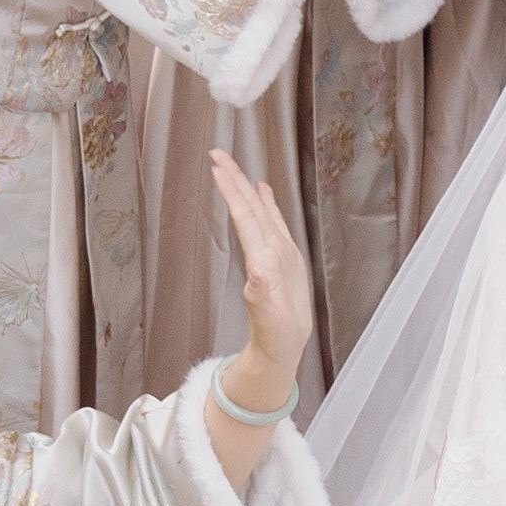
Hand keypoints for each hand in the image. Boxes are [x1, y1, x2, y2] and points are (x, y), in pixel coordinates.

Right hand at [204, 144, 311, 418]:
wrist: (288, 351)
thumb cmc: (277, 339)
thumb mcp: (269, 325)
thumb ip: (262, 299)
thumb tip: (256, 275)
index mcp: (273, 264)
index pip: (250, 220)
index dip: (233, 193)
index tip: (218, 169)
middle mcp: (279, 254)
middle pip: (255, 209)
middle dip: (236, 180)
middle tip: (217, 154)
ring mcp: (282, 254)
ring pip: (262, 212)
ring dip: (246, 187)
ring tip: (233, 166)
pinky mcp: (280, 259)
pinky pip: (270, 222)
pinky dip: (264, 203)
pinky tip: (262, 191)